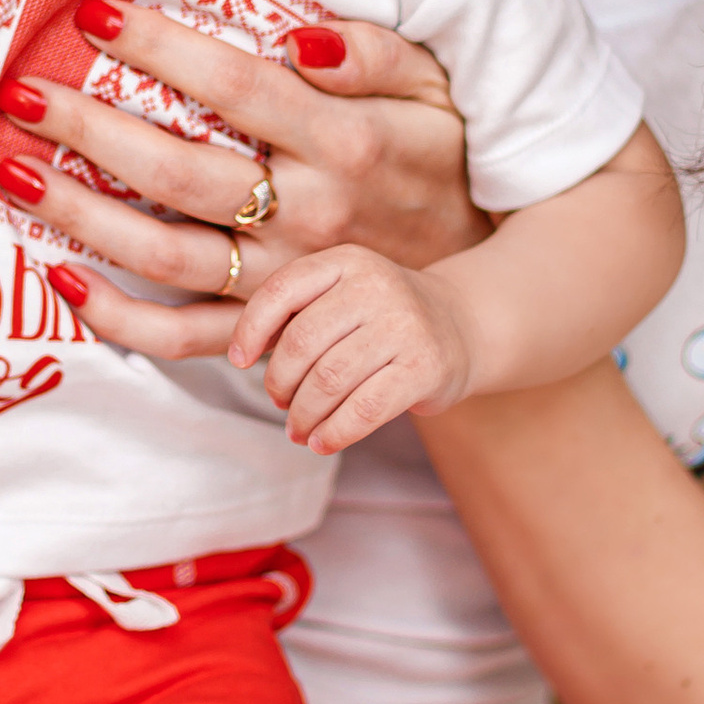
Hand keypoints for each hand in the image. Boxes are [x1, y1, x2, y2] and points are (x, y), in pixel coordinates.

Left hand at [0, 0, 480, 366]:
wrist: (480, 274)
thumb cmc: (439, 157)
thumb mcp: (434, 87)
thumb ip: (372, 53)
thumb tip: (297, 34)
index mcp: (345, 143)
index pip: (237, 85)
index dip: (161, 47)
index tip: (92, 11)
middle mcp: (308, 215)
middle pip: (181, 171)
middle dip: (92, 128)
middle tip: (19, 88)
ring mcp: (281, 281)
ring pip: (165, 254)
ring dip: (81, 215)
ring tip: (9, 170)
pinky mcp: (267, 328)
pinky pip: (183, 337)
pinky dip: (118, 318)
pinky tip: (58, 277)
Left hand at [223, 247, 473, 454]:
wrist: (463, 324)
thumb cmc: (383, 317)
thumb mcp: (344, 293)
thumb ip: (299, 311)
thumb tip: (245, 354)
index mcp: (346, 261)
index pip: (282, 290)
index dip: (251, 329)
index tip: (240, 361)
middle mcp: (375, 286)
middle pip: (301, 343)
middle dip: (280, 382)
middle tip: (280, 402)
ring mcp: (404, 325)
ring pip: (329, 381)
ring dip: (303, 414)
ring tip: (297, 428)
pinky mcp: (425, 367)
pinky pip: (364, 409)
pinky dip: (334, 432)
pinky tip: (321, 442)